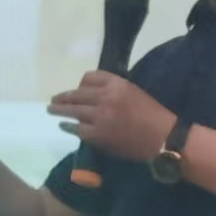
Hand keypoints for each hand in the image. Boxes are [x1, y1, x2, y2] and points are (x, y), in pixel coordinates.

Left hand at [46, 71, 175, 163]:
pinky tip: (64, 126)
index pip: (89, 77)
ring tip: (51, 110)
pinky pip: (77, 128)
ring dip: (59, 109)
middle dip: (63, 97)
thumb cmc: (153, 116)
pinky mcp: (98, 134)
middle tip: (54, 100)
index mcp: (116, 83)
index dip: (80, 84)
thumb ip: (114, 91)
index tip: (77, 89)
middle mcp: (105, 96)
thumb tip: (94, 95)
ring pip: (72, 109)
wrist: (164, 138)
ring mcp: (100, 116)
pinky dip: (68, 126)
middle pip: (76, 93)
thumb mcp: (134, 93)